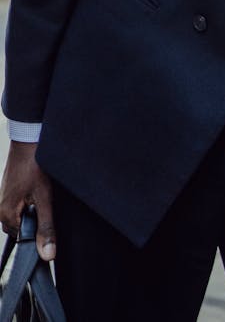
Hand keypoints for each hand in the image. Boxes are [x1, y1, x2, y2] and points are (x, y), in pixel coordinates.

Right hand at [0, 142, 55, 261]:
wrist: (29, 139)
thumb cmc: (35, 166)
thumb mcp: (45, 198)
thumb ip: (46, 227)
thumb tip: (47, 255)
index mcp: (5, 215)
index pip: (23, 239)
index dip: (38, 233)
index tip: (49, 220)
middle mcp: (1, 208)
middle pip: (22, 227)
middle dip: (36, 220)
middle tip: (47, 202)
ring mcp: (4, 197)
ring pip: (22, 214)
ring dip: (34, 208)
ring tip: (43, 192)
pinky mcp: (10, 189)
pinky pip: (21, 203)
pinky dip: (31, 200)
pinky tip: (39, 187)